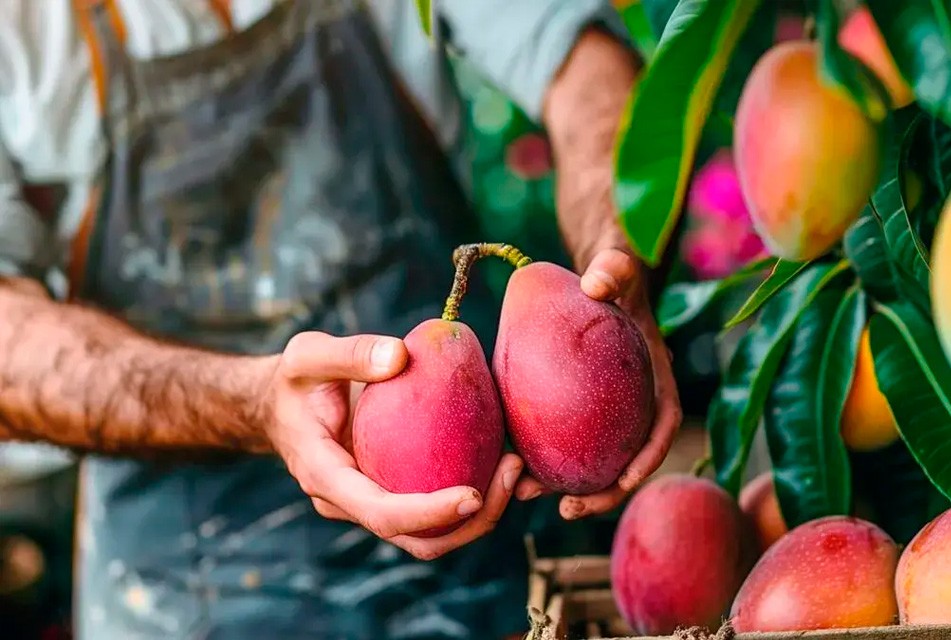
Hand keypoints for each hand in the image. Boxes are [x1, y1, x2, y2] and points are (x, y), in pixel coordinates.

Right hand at [264, 331, 523, 559]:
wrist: (279, 406)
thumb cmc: (295, 380)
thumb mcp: (308, 355)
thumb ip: (350, 353)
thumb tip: (400, 355)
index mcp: (327, 478)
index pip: (381, 514)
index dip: (429, 514)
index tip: (473, 495)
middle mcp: (350, 504)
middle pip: (417, 540)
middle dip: (472, 522)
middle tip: (512, 472)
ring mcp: (372, 503)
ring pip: (432, 534)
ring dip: (481, 513)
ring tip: (517, 466)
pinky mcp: (391, 491)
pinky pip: (434, 506)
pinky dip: (473, 494)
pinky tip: (502, 457)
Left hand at [514, 247, 682, 519]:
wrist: (592, 278)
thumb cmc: (610, 273)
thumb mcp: (616, 267)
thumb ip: (613, 270)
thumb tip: (595, 284)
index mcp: (654, 378)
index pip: (661, 424)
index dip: (649, 457)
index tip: (626, 479)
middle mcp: (632, 403)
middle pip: (625, 459)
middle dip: (602, 492)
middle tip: (567, 509)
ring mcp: (604, 410)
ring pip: (587, 459)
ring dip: (561, 485)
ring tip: (522, 494)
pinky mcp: (574, 408)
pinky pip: (558, 437)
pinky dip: (537, 455)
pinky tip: (505, 462)